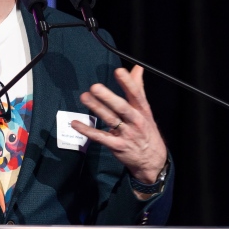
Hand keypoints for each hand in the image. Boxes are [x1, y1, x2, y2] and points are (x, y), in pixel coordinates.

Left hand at [74, 66, 168, 189]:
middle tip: (95, 87)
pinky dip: (87, 130)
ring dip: (96, 108)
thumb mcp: (146, 110)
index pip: (136, 94)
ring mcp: (126, 134)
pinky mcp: (117, 146)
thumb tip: (137, 67)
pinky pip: (100, 137)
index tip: (119, 72)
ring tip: (85, 97)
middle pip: (122, 107)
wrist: (152, 160)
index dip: (128, 83)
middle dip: (109, 97)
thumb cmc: (146, 131)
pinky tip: (76, 123)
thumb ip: (138, 88)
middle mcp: (135, 121)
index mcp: (143, 110)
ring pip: (110, 119)